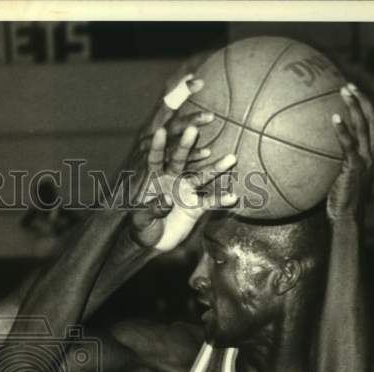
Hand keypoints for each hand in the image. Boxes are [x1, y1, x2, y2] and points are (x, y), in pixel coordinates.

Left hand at [130, 124, 237, 252]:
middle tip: (192, 129)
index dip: (157, 147)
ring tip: (231, 158)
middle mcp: (172, 179)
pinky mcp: (196, 206)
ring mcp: (186, 190)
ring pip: (202, 176)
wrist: (153, 241)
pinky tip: (233, 198)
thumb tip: (166, 199)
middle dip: (186, 145)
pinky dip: (221, 201)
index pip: (155, 160)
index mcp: (154, 179)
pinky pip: (210, 202)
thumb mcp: (140, 220)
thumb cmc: (141, 227)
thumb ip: (152, 209)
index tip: (160, 132)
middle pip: (179, 160)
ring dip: (216, 168)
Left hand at [328, 83, 373, 221]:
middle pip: (372, 119)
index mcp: (367, 155)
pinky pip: (349, 146)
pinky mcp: (356, 169)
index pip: (370, 125)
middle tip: (348, 85)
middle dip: (362, 99)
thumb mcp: (333, 177)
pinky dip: (343, 131)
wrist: (346, 219)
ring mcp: (365, 160)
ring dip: (355, 106)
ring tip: (344, 91)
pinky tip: (334, 119)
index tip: (352, 92)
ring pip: (365, 127)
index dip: (364, 106)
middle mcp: (370, 154)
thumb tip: (307, 152)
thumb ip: (329, 162)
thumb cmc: (337, 201)